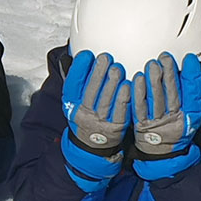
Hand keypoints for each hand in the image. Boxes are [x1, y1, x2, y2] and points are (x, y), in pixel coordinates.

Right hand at [59, 50, 128, 189]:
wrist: (92, 145)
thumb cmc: (85, 116)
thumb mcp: (74, 101)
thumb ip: (76, 82)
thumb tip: (79, 58)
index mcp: (71, 105)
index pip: (73, 85)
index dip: (79, 70)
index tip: (86, 55)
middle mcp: (83, 114)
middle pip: (90, 91)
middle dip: (98, 73)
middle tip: (105, 58)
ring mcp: (100, 122)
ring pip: (106, 100)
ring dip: (112, 83)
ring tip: (117, 68)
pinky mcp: (116, 127)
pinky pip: (120, 111)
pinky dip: (124, 98)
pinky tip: (128, 86)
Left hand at [132, 52, 200, 179]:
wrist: (164, 153)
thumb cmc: (178, 127)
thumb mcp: (193, 113)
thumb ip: (198, 94)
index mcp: (191, 115)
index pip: (193, 94)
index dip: (192, 77)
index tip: (190, 59)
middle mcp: (175, 119)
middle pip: (173, 95)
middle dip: (169, 75)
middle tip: (165, 58)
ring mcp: (158, 123)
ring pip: (156, 100)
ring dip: (153, 81)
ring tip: (152, 65)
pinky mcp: (141, 125)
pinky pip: (139, 108)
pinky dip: (138, 93)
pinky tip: (137, 79)